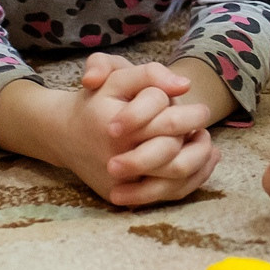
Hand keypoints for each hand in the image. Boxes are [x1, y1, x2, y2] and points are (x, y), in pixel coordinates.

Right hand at [2, 56, 218, 205]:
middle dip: (199, 144)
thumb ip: (149, 74)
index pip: (169, 125)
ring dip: (198, 162)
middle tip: (204, 129)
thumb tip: (184, 85)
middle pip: (175, 160)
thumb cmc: (96, 100)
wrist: (64, 134)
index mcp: (118, 128)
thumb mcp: (116, 76)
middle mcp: (118, 160)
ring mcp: (121, 182)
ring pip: (174, 181)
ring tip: (205, 144)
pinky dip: (190, 179)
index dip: (194, 116)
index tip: (203, 110)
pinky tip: (200, 162)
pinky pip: (166, 194)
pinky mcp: (123, 195)